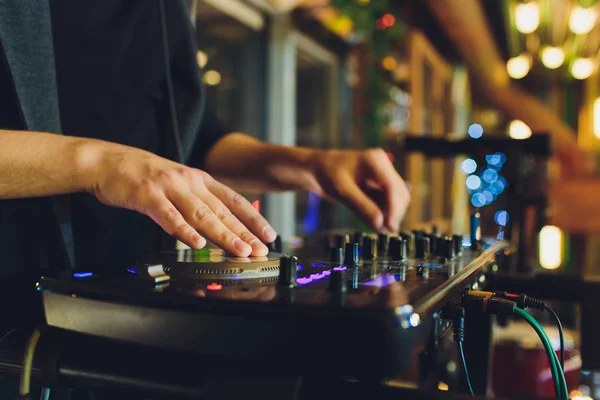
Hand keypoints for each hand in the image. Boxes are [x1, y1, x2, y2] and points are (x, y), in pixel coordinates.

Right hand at [83, 142, 276, 256]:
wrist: (108, 161)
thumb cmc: (144, 176)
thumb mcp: (179, 182)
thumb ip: (199, 200)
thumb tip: (222, 223)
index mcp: (200, 179)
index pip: (234, 200)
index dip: (254, 218)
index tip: (269, 234)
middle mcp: (189, 182)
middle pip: (222, 211)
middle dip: (244, 232)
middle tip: (260, 250)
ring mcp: (169, 188)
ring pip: (201, 214)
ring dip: (223, 235)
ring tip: (240, 250)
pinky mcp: (148, 196)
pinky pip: (169, 216)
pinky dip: (184, 231)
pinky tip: (198, 244)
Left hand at [307, 148, 409, 232]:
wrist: (316, 169)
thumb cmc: (327, 174)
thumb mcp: (343, 191)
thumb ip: (362, 207)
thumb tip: (380, 224)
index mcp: (375, 161)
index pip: (392, 186)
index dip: (394, 208)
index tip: (390, 227)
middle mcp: (382, 166)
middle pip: (399, 193)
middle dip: (394, 212)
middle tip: (384, 231)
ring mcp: (382, 175)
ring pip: (396, 198)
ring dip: (390, 213)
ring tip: (379, 229)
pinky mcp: (378, 184)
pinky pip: (387, 201)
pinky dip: (384, 212)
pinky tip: (376, 222)